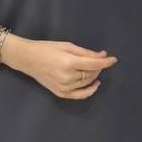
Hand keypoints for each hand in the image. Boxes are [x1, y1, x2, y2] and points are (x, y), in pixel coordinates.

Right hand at [1, 35, 116, 100]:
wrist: (28, 59)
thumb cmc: (46, 49)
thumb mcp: (67, 46)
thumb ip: (86, 53)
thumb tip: (102, 56)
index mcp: (69, 63)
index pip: (94, 64)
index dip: (106, 62)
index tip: (114, 59)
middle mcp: (67, 77)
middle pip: (91, 74)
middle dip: (98, 66)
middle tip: (98, 58)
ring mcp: (64, 87)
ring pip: (87, 83)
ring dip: (94, 75)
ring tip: (93, 67)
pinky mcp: (61, 93)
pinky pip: (80, 95)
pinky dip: (89, 91)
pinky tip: (94, 84)